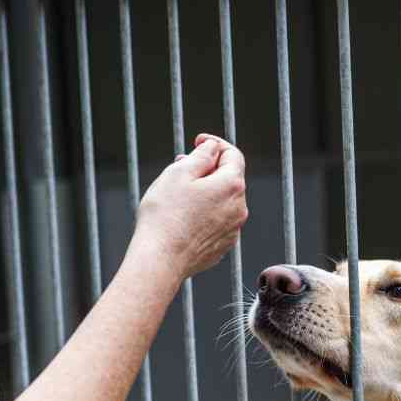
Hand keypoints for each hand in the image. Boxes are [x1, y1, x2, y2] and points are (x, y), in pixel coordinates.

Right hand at [133, 133, 248, 284]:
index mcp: (232, 186)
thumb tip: (213, 148)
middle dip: (208, 168)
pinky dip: (205, 212)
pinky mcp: (223, 245)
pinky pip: (217, 221)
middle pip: (228, 178)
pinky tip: (183, 216)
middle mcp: (239, 208)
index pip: (232, 155)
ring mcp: (233, 229)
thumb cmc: (166, 215)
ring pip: (222, 201)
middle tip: (181, 166)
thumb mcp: (179, 173)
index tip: (198, 141)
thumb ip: (201, 155)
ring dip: (206, 191)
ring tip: (178, 192)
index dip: (215, 144)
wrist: (161, 259)